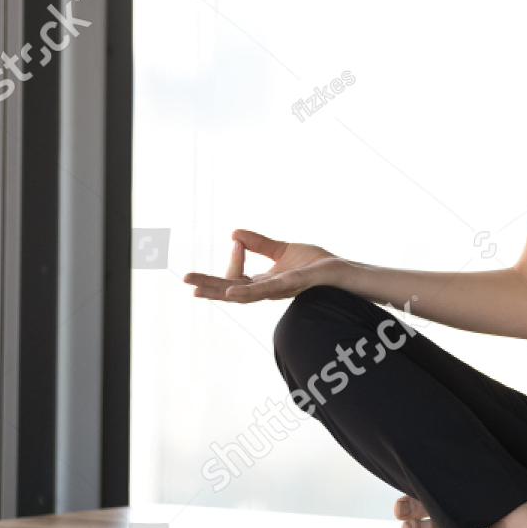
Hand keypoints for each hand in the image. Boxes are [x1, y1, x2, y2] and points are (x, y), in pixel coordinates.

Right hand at [183, 229, 338, 303]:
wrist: (341, 270)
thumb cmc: (314, 264)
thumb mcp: (281, 250)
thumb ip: (259, 244)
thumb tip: (233, 233)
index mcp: (263, 283)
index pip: (237, 277)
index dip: (233, 259)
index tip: (236, 239)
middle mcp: (268, 290)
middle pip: (232, 291)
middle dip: (208, 286)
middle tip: (185, 281)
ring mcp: (279, 289)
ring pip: (244, 294)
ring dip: (220, 291)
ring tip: (199, 290)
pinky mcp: (293, 283)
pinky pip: (266, 290)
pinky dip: (248, 291)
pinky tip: (232, 291)